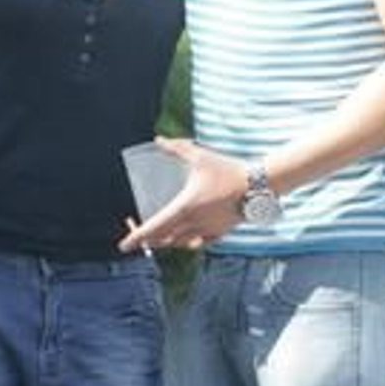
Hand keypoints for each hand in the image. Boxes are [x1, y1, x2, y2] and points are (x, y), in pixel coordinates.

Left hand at [118, 138, 245, 252]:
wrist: (260, 185)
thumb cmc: (228, 169)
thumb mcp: (199, 156)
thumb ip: (176, 148)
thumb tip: (158, 140)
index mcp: (186, 207)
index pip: (155, 227)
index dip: (136, 237)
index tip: (123, 245)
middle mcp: (195, 223)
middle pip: (163, 239)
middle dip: (145, 239)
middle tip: (135, 234)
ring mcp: (208, 231)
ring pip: (179, 244)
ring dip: (164, 242)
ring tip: (153, 236)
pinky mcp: (220, 233)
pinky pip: (197, 244)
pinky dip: (184, 243)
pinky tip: (180, 238)